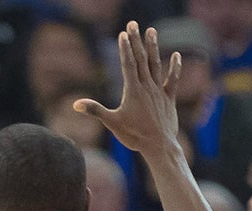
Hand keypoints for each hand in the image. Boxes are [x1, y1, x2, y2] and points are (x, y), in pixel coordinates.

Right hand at [73, 21, 181, 154]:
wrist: (159, 146)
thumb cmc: (134, 135)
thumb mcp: (112, 123)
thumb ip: (95, 110)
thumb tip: (76, 104)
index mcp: (133, 91)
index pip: (128, 64)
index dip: (125, 48)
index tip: (123, 33)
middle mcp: (147, 87)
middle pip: (141, 59)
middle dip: (136, 41)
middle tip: (133, 24)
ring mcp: (159, 91)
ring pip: (155, 65)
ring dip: (153, 47)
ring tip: (151, 31)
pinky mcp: (169, 99)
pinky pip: (173, 80)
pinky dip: (175, 67)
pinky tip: (176, 55)